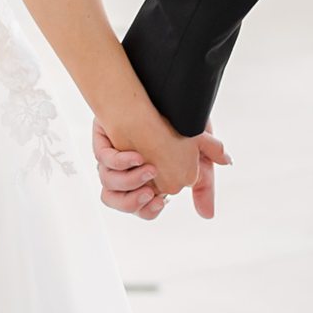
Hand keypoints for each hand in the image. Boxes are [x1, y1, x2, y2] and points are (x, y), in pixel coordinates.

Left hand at [94, 118, 229, 221]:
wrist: (169, 96)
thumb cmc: (181, 129)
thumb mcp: (199, 159)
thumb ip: (204, 187)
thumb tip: (208, 215)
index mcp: (147, 183)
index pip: (142, 209)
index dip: (149, 210)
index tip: (163, 201)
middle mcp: (127, 175)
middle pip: (120, 203)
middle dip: (134, 202)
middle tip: (152, 192)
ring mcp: (114, 160)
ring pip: (108, 185)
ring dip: (129, 181)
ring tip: (149, 169)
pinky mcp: (106, 142)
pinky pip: (104, 159)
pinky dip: (120, 162)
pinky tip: (137, 156)